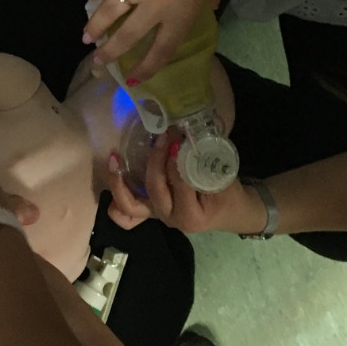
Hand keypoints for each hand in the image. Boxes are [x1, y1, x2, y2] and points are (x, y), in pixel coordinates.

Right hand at [82, 0, 244, 77]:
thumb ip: (208, 0)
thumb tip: (204, 9)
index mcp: (184, 12)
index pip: (161, 50)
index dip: (144, 68)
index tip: (131, 78)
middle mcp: (160, 3)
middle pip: (128, 36)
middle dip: (108, 52)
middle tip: (96, 59)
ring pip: (110, 10)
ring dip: (95, 24)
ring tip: (86, 34)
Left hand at [104, 132, 258, 234]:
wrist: (231, 213)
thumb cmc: (228, 195)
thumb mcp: (225, 177)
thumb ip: (207, 157)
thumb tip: (190, 128)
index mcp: (191, 214)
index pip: (179, 183)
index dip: (177, 159)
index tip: (178, 138)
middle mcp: (170, 217)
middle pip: (154, 189)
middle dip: (156, 160)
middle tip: (162, 137)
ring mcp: (158, 216)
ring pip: (131, 206)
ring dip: (120, 183)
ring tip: (115, 159)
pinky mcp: (151, 212)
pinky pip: (127, 215)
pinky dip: (117, 202)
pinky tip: (116, 180)